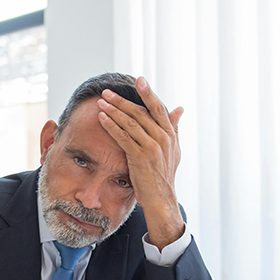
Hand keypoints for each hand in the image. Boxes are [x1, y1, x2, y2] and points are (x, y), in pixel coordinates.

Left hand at [96, 76, 184, 248]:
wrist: (162, 199)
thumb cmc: (163, 176)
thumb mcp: (173, 151)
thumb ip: (174, 129)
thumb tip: (179, 109)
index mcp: (170, 135)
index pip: (158, 109)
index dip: (148, 93)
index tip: (139, 79)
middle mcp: (163, 138)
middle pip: (141, 112)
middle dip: (122, 101)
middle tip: (107, 92)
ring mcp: (152, 147)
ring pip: (131, 122)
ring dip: (114, 111)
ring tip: (101, 102)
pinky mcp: (141, 157)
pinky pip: (124, 137)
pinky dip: (112, 126)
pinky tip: (102, 119)